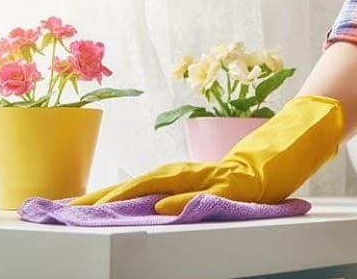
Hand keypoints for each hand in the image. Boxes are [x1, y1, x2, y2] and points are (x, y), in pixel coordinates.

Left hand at [69, 95, 343, 214]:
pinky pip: (204, 193)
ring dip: (128, 193)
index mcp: (183, 175)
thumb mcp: (212, 188)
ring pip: (163, 184)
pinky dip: (181, 198)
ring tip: (98, 204)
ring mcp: (211, 175)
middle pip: (140, 182)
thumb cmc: (249, 172)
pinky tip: (160, 206)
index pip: (137, 184)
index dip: (105, 194)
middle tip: (70, 207)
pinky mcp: (234, 181)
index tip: (73, 206)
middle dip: (104, 195)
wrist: (287, 149)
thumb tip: (152, 207)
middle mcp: (191, 172)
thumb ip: (185, 195)